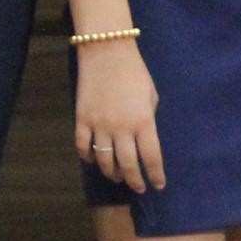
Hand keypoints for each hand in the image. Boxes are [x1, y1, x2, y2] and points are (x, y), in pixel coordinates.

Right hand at [74, 41, 163, 190]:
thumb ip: (148, 119)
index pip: (151, 158)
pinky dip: (88, 157)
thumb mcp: (151, 96)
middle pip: (128, 165)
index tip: (158, 185)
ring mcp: (99, 126)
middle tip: (138, 187)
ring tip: (117, 176)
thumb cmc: (134, 72)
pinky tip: (93, 161)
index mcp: (143, 122)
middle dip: (134, 180)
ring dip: (112, 172)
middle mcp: (122, 129)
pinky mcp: (81, 120)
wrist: (106, 52)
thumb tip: (143, 137)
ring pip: (104, 161)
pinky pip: (83, 147)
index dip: (155, 175)